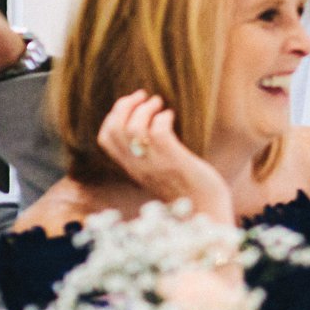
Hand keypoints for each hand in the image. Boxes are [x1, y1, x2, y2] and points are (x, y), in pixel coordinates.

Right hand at [95, 91, 233, 221]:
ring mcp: (155, 164)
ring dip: (146, 108)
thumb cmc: (188, 190)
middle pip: (115, 128)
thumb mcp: (159, 173)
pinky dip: (163, 118)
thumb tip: (151, 129)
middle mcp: (139, 166)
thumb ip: (149, 157)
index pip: (105, 138)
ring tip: (160, 103)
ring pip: (133, 128)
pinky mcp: (174, 161)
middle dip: (126, 105)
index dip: (113, 115)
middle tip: (145, 96)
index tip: (131, 103)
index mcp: (132, 168)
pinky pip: (158, 132)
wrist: (205, 213)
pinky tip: (172, 116)